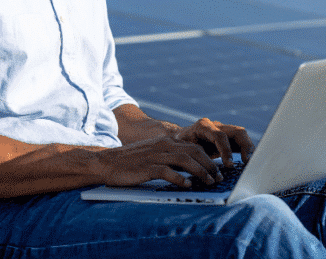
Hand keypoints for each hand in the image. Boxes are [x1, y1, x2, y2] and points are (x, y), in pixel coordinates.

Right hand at [94, 135, 221, 187]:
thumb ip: (170, 159)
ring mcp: (155, 155)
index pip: (194, 146)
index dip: (209, 158)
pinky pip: (167, 171)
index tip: (218, 170)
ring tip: (209, 182)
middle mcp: (163, 145)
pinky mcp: (146, 167)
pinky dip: (179, 178)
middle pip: (194, 151)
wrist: (106, 163)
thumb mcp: (154, 155)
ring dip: (200, 171)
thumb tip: (190, 172)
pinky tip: (187, 185)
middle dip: (209, 165)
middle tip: (219, 178)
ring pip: (185, 160)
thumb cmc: (131, 162)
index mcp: (166, 141)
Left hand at [175, 118, 254, 167]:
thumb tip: (201, 169)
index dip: (226, 150)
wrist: (177, 140)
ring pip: (242, 135)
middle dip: (245, 146)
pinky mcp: (228, 139)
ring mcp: (223, 130)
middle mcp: (216, 125)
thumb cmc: (178, 146)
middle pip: (237, 131)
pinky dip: (247, 151)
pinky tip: (249, 163)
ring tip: (252, 163)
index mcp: (203, 126)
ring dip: (249, 149)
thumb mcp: (182, 150)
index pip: (220, 135)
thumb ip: (192, 156)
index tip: (229, 165)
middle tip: (247, 162)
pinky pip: (240, 142)